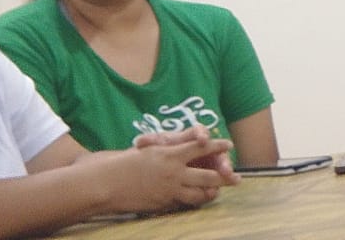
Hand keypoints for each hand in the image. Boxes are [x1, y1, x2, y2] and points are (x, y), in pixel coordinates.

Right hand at [99, 136, 238, 213]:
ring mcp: (169, 190)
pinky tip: (198, 200)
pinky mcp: (163, 203)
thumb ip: (172, 147)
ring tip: (218, 192)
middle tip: (237, 178)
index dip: (217, 146)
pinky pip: (183, 203)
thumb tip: (193, 141)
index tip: (229, 144)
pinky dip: (193, 201)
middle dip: (225, 176)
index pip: (200, 148)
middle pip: (207, 175)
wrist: (107, 182)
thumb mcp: (151, 149)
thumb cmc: (127, 162)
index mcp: (170, 154)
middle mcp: (173, 172)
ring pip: (199, 193)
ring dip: (211, 193)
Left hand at [133, 125, 238, 184]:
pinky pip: (220, 175)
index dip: (201, 134)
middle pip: (214, 147)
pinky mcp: (213, 171)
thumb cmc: (165, 149)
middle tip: (224, 153)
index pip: (198, 131)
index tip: (203, 138)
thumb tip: (139, 141)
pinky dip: (222, 180)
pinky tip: (221, 188)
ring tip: (228, 173)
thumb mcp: (157, 145)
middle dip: (219, 150)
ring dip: (225, 167)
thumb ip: (150, 142)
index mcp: (190, 137)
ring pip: (221, 161)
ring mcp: (210, 159)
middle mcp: (204, 146)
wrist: (169, 162)